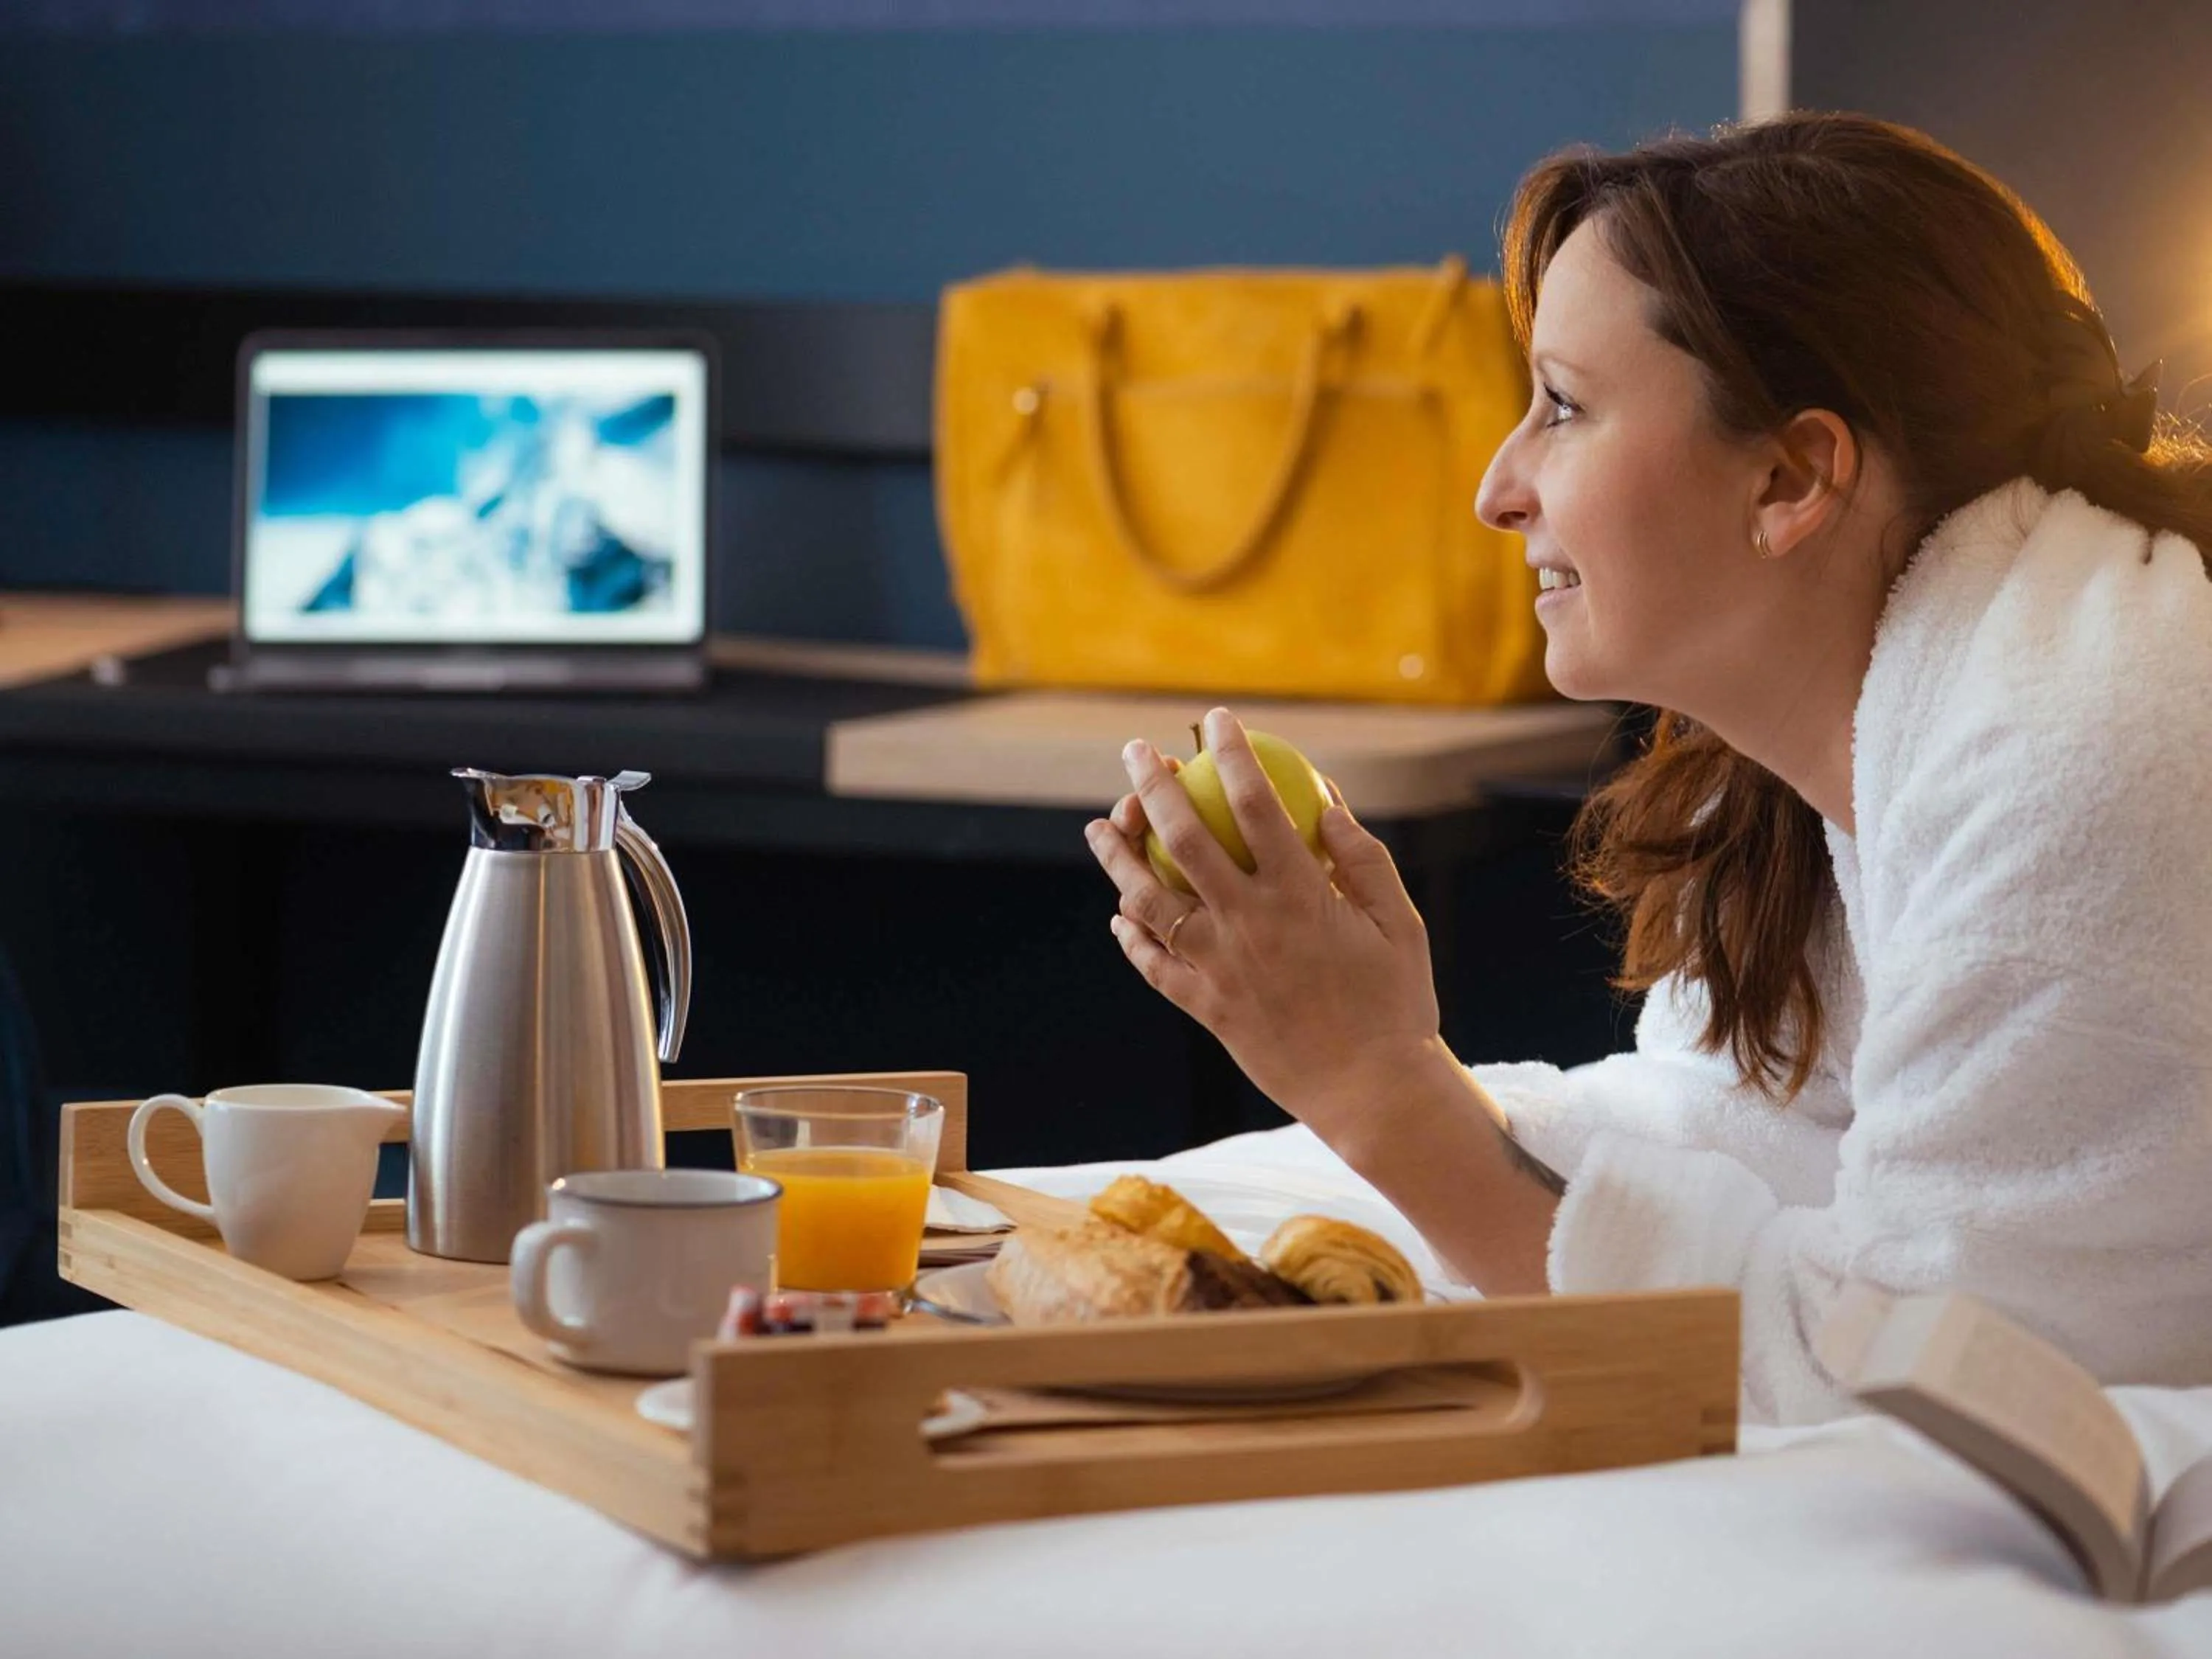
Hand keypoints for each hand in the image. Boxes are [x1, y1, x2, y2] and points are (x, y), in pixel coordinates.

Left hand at [1086, 707, 1442, 1135]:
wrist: (1372, 1091)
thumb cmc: (1397, 1001)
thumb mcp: (1398, 922)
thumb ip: (1363, 857)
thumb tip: (1324, 800)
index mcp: (1301, 896)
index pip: (1258, 805)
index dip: (1232, 755)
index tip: (1217, 722)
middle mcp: (1250, 925)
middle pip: (1183, 840)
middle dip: (1152, 787)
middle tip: (1135, 752)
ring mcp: (1220, 968)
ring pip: (1150, 900)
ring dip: (1117, 857)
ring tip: (1099, 825)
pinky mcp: (1206, 1008)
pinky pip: (1155, 966)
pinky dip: (1133, 936)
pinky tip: (1120, 914)